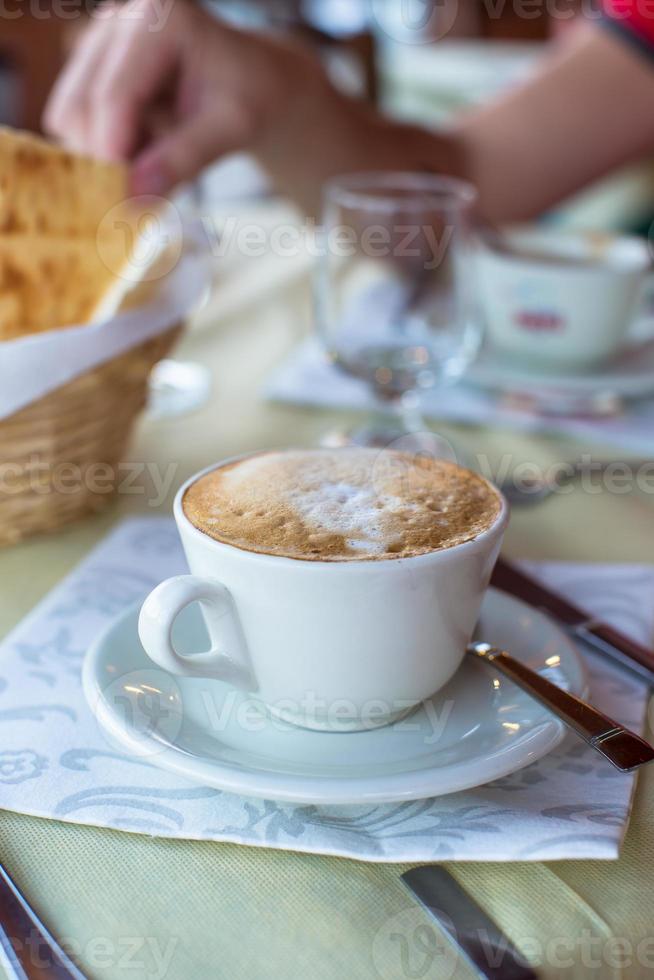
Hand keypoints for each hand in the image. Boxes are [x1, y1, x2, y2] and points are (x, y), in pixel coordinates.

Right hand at [44, 0, 320, 195]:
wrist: (254, 84)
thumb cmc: (251, 98)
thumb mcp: (232, 129)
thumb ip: (185, 159)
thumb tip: (135, 198)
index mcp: (160, 18)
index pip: (115, 94)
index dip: (112, 152)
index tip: (122, 201)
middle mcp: (119, 18)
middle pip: (79, 105)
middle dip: (103, 158)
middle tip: (137, 197)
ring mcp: (99, 41)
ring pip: (70, 117)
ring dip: (105, 154)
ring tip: (154, 163)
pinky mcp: (90, 68)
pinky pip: (78, 124)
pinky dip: (105, 149)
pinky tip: (144, 149)